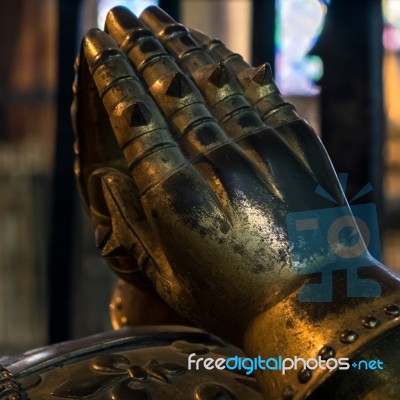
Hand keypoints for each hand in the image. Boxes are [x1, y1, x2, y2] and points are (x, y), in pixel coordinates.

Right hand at [73, 5, 353, 344]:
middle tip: (117, 15)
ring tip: (155, 18)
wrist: (316, 302)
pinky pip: (257, 89)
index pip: (134, 117)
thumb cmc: (235, 298)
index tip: (95, 45)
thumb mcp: (168, 274)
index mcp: (177, 197)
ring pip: (210, 79)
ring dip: (178, 43)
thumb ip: (132, 222)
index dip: (111, 75)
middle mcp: (217, 163)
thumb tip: (108, 177)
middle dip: (137, 45)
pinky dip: (229, 63)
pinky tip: (210, 46)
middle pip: (168, 88)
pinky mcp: (298, 144)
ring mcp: (263, 149)